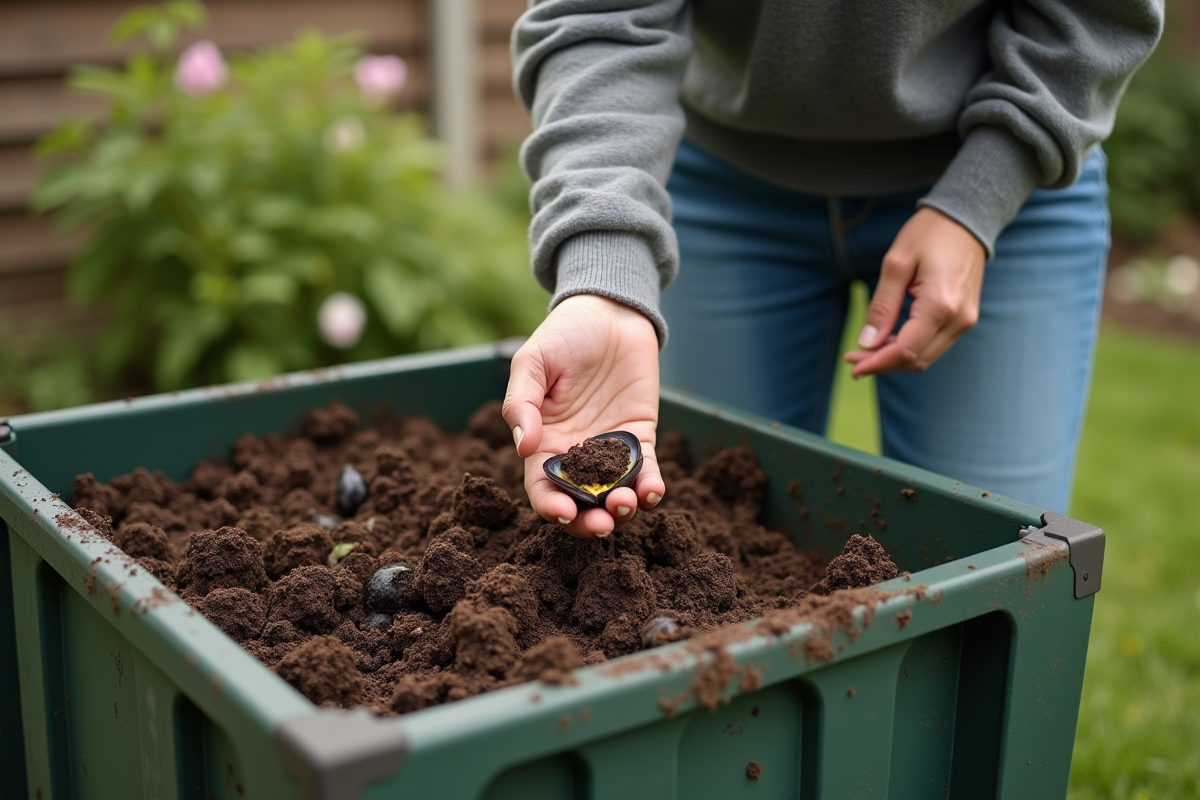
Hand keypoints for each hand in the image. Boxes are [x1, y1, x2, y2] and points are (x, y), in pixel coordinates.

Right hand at [502, 294, 665, 537]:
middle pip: (580, 502)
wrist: (609, 311)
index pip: (543, 487)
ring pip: (614, 494)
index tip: (564, 513)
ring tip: (624, 504)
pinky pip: (645, 471)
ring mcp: (609, 450)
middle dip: (589, 521)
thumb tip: (524, 448)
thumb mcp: (532, 362)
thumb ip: (522, 403)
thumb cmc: (563, 334)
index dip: (550, 507)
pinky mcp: (640, 438)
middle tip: (601, 525)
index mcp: (542, 443)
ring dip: (620, 509)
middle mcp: (575, 455)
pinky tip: (652, 491)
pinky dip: (650, 487)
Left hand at [845, 207, 985, 376]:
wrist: (967, 217)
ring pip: (926, 357)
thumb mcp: (896, 265)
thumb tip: (867, 342)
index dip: (876, 362)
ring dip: (896, 358)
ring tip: (867, 350)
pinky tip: (889, 340)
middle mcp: (958, 319)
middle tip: (852, 357)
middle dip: (882, 363)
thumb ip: (882, 307)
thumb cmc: (929, 233)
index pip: (905, 351)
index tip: (851, 363)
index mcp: (940, 306)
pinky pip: (935, 344)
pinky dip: (911, 348)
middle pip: (917, 360)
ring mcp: (966, 320)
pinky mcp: (965, 317)